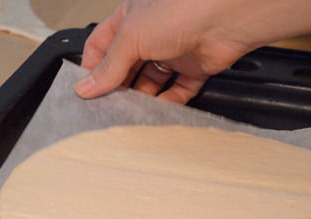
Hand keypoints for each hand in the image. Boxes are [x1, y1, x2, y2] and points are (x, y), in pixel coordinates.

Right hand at [74, 0, 310, 103]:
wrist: (225, 17)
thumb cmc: (178, 11)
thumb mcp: (131, 38)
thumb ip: (108, 66)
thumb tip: (84, 88)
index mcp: (130, 19)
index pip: (102, 45)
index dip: (93, 68)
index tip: (86, 92)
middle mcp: (151, 34)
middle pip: (126, 66)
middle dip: (117, 87)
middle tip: (107, 108)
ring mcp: (173, 51)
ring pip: (151, 81)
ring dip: (142, 98)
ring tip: (131, 115)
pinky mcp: (195, 68)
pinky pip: (178, 90)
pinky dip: (169, 103)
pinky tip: (159, 113)